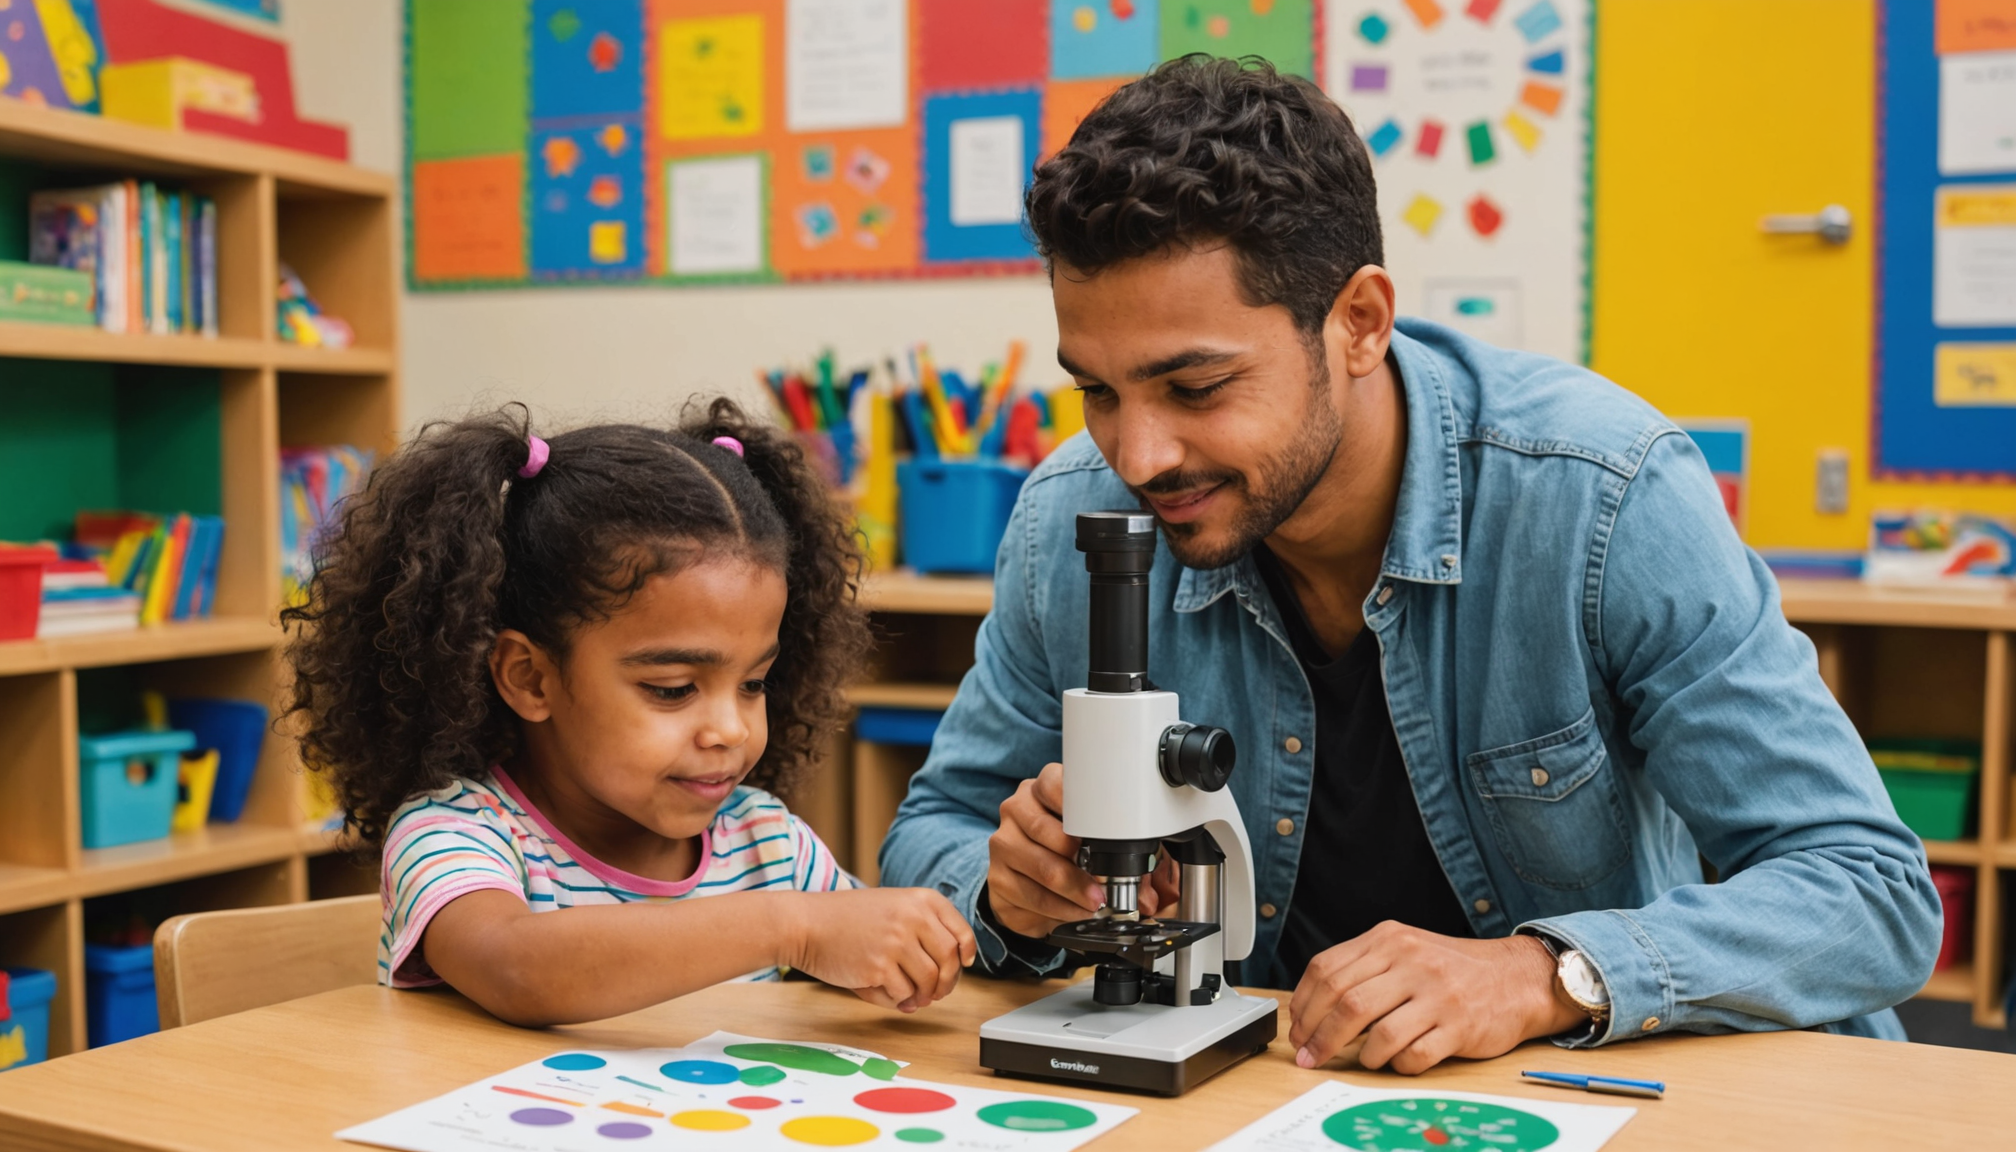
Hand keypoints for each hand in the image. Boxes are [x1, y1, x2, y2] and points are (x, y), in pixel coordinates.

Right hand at [783, 889, 976, 1012]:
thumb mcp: (893, 906)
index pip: (961, 933)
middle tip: (936, 992)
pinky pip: (903, 994)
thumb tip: (948, 975)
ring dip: (923, 995)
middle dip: (947, 983)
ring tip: (911, 996)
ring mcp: (897, 942)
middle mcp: (914, 917)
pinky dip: (898, 1000)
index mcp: (921, 900)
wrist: (807, 924)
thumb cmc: (848, 919)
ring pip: (929, 982)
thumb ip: (922, 930)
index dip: (966, 954)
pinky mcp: (879, 967)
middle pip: (950, 962)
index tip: (962, 964)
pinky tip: (885, 992)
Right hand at [985, 763, 1180, 939]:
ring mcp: (1003, 844)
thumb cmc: (1066, 851)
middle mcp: (1016, 811)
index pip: (1052, 783)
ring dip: (1071, 890)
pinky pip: (1028, 896)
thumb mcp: (1092, 842)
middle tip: (1103, 883)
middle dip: (1079, 862)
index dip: (1076, 804)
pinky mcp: (997, 878)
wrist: (1028, 877)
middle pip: (1044, 830)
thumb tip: (1148, 896)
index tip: (1095, 828)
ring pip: (1038, 866)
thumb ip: (1120, 857)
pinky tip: (1074, 911)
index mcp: (1040, 790)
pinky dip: (1057, 909)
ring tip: (1093, 902)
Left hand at [1288, 923, 1586, 1074]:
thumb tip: (1311, 1009)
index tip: (1297, 1029)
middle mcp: (1411, 961)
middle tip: (1310, 1056)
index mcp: (1389, 939)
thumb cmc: (1450, 970)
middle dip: (1320, 1037)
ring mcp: (1437, 994)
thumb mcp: (1404, 950)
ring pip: (1377, 1032)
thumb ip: (1362, 969)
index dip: (1303, 1005)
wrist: (1516, 978)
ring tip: (1364, 1058)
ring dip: (1360, 1054)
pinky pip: (1413, 1056)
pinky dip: (1397, 1064)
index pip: (1327, 970)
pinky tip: (1398, 1060)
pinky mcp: (1459, 1026)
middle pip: (1345, 1003)